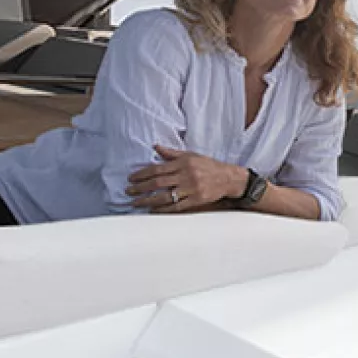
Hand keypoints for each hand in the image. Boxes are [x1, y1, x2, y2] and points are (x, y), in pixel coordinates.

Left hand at [126, 145, 246, 212]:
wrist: (228, 178)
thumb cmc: (208, 165)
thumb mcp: (191, 155)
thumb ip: (172, 153)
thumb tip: (155, 147)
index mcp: (183, 163)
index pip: (157, 169)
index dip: (142, 174)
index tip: (131, 179)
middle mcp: (186, 176)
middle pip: (158, 183)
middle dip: (140, 188)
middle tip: (128, 191)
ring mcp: (191, 189)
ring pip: (165, 197)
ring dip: (148, 201)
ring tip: (136, 203)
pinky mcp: (196, 200)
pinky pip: (176, 207)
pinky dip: (163, 209)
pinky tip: (153, 210)